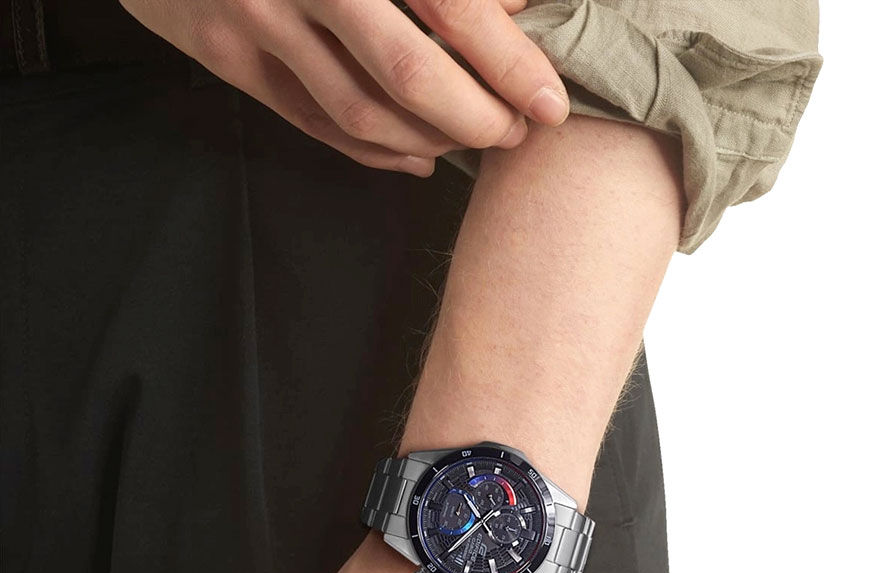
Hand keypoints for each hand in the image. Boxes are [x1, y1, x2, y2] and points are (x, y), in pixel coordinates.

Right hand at [119, 0, 570, 176]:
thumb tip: (513, 2)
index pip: (450, 5)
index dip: (508, 62)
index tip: (550, 103)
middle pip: (407, 75)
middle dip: (475, 117)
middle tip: (515, 133)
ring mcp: (254, 20)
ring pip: (360, 112)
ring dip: (430, 139)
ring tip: (474, 141)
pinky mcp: (226, 54)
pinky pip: (314, 123)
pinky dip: (374, 151)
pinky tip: (417, 155)